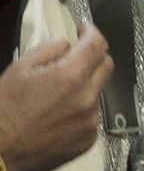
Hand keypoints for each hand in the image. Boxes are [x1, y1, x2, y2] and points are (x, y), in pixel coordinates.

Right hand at [0, 26, 112, 170]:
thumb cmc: (3, 110)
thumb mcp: (20, 68)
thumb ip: (50, 49)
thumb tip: (69, 45)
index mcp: (70, 76)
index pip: (97, 44)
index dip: (92, 32)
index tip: (84, 30)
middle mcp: (87, 97)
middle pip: (106, 66)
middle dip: (93, 57)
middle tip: (75, 58)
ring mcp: (90, 120)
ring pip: (98, 92)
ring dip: (86, 86)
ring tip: (58, 95)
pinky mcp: (89, 139)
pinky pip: (92, 116)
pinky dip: (81, 110)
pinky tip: (59, 115)